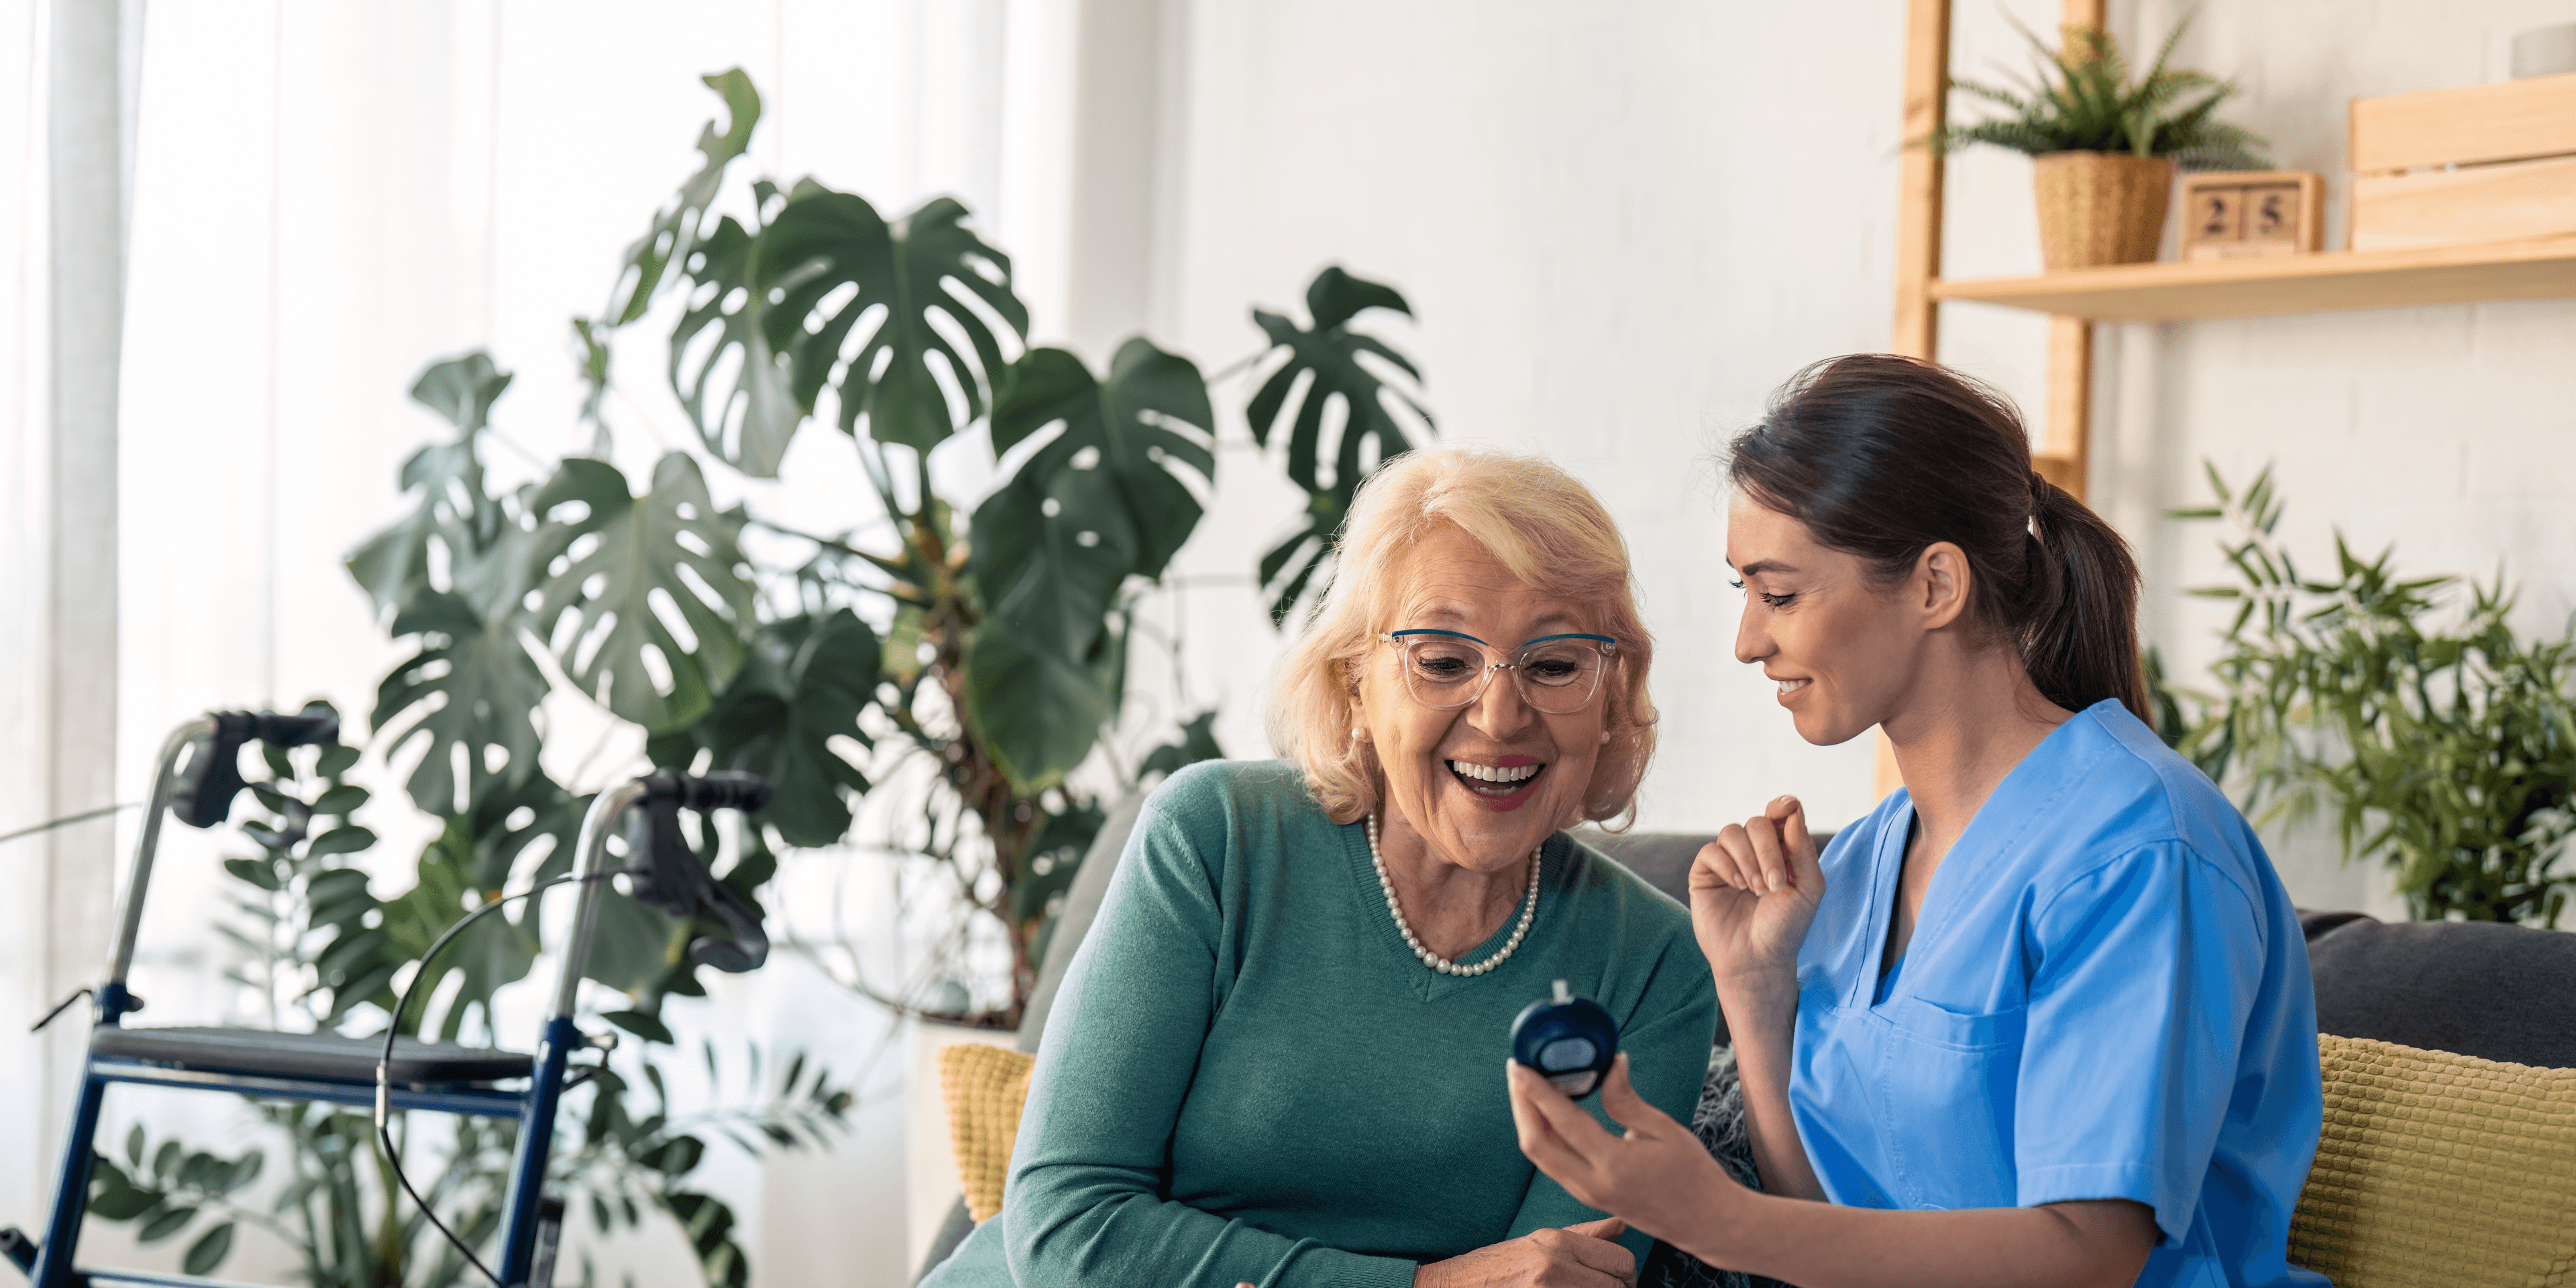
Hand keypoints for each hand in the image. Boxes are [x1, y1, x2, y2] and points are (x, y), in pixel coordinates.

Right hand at [1406, 1215, 1634, 1286]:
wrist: (1454, 1287)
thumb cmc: (1496, 1267)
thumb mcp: (1538, 1242)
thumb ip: (1584, 1236)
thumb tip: (1620, 1225)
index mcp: (1557, 1243)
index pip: (1621, 1260)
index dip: (1626, 1275)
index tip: (1620, 1281)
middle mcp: (1554, 1266)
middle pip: (1616, 1287)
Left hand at [1505, 1055, 1748, 1254]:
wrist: (1706, 1222)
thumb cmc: (1693, 1174)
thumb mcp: (1666, 1130)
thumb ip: (1627, 1100)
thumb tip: (1610, 1063)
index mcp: (1614, 1165)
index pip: (1563, 1122)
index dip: (1536, 1090)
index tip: (1520, 1065)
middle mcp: (1592, 1185)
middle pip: (1536, 1144)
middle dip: (1520, 1105)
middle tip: (1517, 1072)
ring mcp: (1587, 1195)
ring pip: (1540, 1157)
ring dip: (1526, 1121)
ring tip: (1526, 1087)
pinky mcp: (1588, 1197)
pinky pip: (1553, 1165)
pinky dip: (1542, 1136)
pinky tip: (1546, 1114)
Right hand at [1690, 796, 1825, 989]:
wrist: (1758, 960)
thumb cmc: (1786, 927)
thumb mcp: (1808, 888)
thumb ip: (1803, 849)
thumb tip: (1791, 811)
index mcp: (1782, 850)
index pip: (1779, 814)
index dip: (1782, 806)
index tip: (1787, 809)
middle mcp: (1754, 851)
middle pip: (1757, 823)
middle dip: (1768, 851)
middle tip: (1775, 884)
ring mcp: (1728, 861)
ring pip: (1732, 832)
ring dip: (1749, 860)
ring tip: (1757, 890)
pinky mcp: (1705, 873)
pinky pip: (1711, 851)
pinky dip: (1727, 865)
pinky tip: (1738, 886)